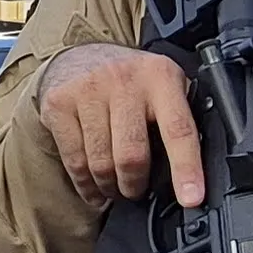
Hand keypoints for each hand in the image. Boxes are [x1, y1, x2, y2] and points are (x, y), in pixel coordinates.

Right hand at [36, 43, 206, 208]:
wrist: (82, 54)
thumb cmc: (133, 82)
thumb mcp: (164, 86)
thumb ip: (179, 118)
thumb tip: (193, 172)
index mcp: (161, 77)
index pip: (178, 129)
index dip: (186, 168)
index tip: (191, 198)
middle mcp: (124, 80)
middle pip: (132, 155)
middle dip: (135, 185)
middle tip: (136, 191)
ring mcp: (88, 90)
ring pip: (101, 163)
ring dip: (110, 187)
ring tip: (114, 189)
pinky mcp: (59, 104)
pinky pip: (74, 160)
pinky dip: (85, 184)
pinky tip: (92, 188)